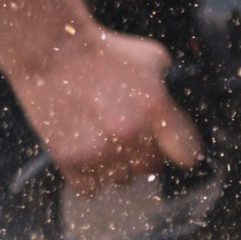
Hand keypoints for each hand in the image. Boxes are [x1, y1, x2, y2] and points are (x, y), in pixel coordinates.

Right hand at [13, 23, 202, 193]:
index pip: (187, 155)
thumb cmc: (102, 52)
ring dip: (118, 165)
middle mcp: (130, 135)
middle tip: (130, 134)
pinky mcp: (70, 160)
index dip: (181, 150)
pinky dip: (90, 176)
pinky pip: (90, 188)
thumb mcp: (152, 58)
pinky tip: (88, 153)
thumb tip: (175, 113)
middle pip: (152, 168)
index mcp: (156, 109)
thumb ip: (169, 89)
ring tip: (106, 140)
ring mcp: (99, 151)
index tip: (174, 147)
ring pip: (122, 180)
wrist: (53, 51)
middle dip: (146, 153)